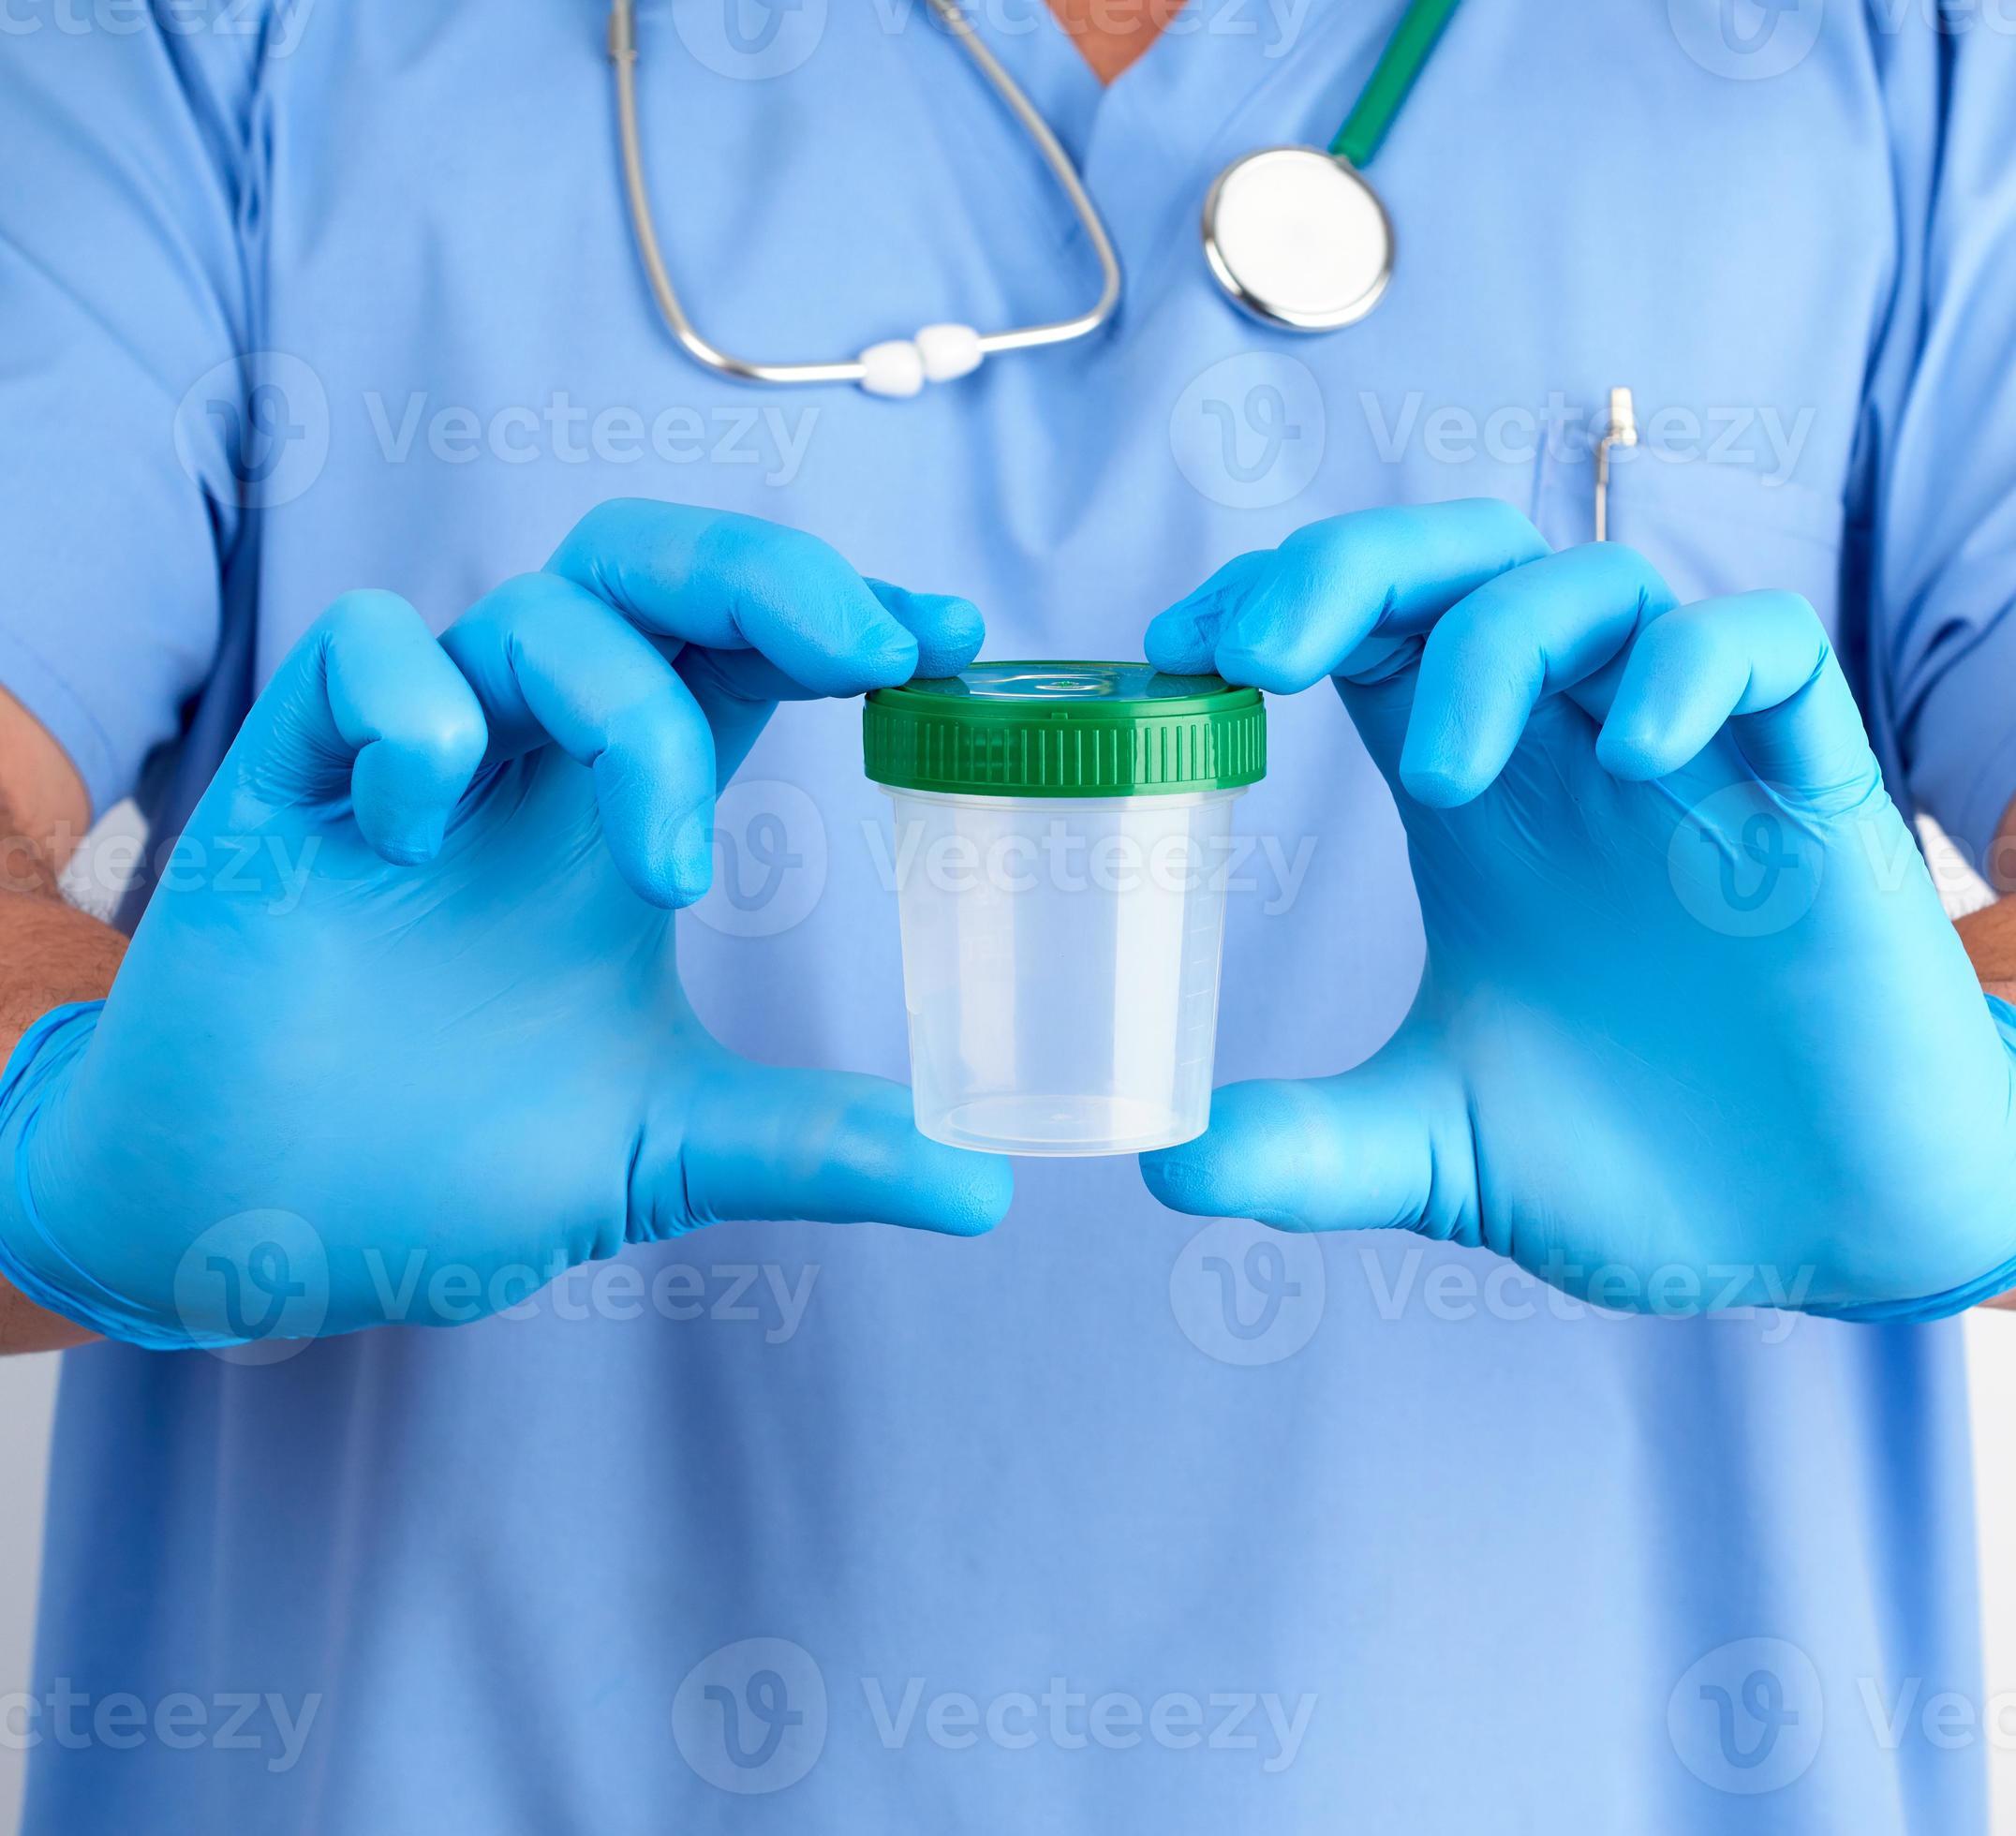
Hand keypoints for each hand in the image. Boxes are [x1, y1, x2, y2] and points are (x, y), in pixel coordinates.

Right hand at [0, 501, 1008, 1348]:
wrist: (252, 1224)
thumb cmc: (444, 1161)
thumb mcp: (664, 1148)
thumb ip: (815, 1148)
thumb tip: (987, 1190)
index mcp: (623, 818)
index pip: (745, 656)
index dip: (847, 618)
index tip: (955, 639)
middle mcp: (532, 765)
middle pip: (646, 570)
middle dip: (764, 576)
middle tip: (866, 652)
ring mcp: (414, 761)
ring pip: (534, 608)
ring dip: (626, 709)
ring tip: (666, 872)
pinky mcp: (291, 779)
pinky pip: (361, 653)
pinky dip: (417, 720)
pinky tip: (414, 840)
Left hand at [1139, 500, 2015, 1319]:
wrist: (1820, 1236)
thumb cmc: (1639, 1166)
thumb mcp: (1437, 1155)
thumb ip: (1307, 1150)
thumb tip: (1158, 1163)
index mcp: (1477, 807)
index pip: (1367, 636)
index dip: (1271, 606)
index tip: (1173, 648)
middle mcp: (1570, 758)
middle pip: (1463, 567)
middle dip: (1352, 571)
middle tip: (1257, 657)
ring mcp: (1694, 768)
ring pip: (1599, 586)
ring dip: (1498, 640)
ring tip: (1439, 781)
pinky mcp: (1816, 798)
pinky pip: (1769, 651)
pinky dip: (1695, 666)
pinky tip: (1630, 756)